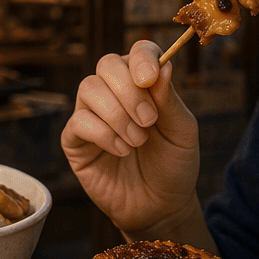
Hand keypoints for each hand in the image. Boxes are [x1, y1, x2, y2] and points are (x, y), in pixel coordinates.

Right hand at [60, 40, 201, 235]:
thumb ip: (170, 101)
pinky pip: (78, 122)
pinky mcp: (75, 140)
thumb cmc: (173, 165)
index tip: (151, 78)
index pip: (137, 51)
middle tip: (149, 121)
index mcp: (143, 83)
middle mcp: (114, 92)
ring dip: (117, 115)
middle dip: (128, 90)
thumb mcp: (182, 132)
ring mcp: (91, 114)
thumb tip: (164, 65)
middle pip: (107, 64)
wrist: (160, 207)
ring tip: (138, 141)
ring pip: (88, 88)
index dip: (142, 58)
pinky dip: (103, 134)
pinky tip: (122, 151)